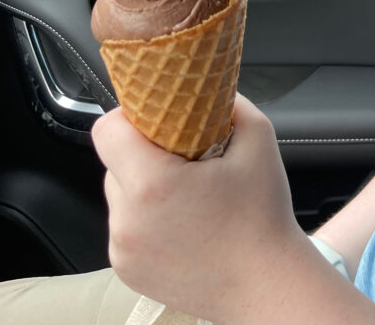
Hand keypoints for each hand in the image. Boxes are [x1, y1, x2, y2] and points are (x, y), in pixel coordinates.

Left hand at [92, 94, 303, 322]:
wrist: (266, 285)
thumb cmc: (263, 216)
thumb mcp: (258, 138)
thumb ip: (229, 102)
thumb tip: (207, 88)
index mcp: (152, 183)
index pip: (108, 129)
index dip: (130, 115)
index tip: (157, 118)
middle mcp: (128, 219)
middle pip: (114, 160)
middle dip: (143, 151)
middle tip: (183, 156)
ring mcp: (123, 249)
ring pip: (119, 194)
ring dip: (144, 185)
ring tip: (186, 193)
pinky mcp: (126, 270)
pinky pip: (125, 226)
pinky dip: (146, 218)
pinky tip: (182, 222)